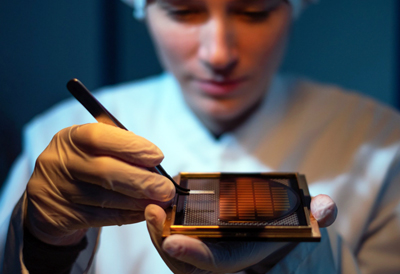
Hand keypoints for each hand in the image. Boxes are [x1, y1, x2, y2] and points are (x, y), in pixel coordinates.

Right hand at [25, 123, 174, 245]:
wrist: (50, 194)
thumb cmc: (84, 163)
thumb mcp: (93, 147)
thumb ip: (120, 148)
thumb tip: (155, 161)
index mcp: (72, 138)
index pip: (101, 138)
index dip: (132, 147)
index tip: (157, 157)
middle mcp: (61, 162)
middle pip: (106, 172)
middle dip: (143, 181)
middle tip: (166, 188)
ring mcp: (60, 191)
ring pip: (107, 198)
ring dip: (140, 201)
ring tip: (160, 201)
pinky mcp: (64, 216)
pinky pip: (104, 217)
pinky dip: (129, 214)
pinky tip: (144, 211)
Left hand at [145, 194, 336, 273]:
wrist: (275, 233)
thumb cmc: (286, 227)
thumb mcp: (305, 219)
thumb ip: (317, 215)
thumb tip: (326, 208)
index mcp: (245, 256)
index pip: (219, 264)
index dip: (196, 255)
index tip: (172, 239)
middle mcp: (223, 262)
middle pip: (186, 262)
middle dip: (165, 240)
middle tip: (152, 212)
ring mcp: (206, 254)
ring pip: (174, 253)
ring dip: (158, 232)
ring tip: (149, 207)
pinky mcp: (195, 241)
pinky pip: (173, 241)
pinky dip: (161, 227)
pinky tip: (154, 207)